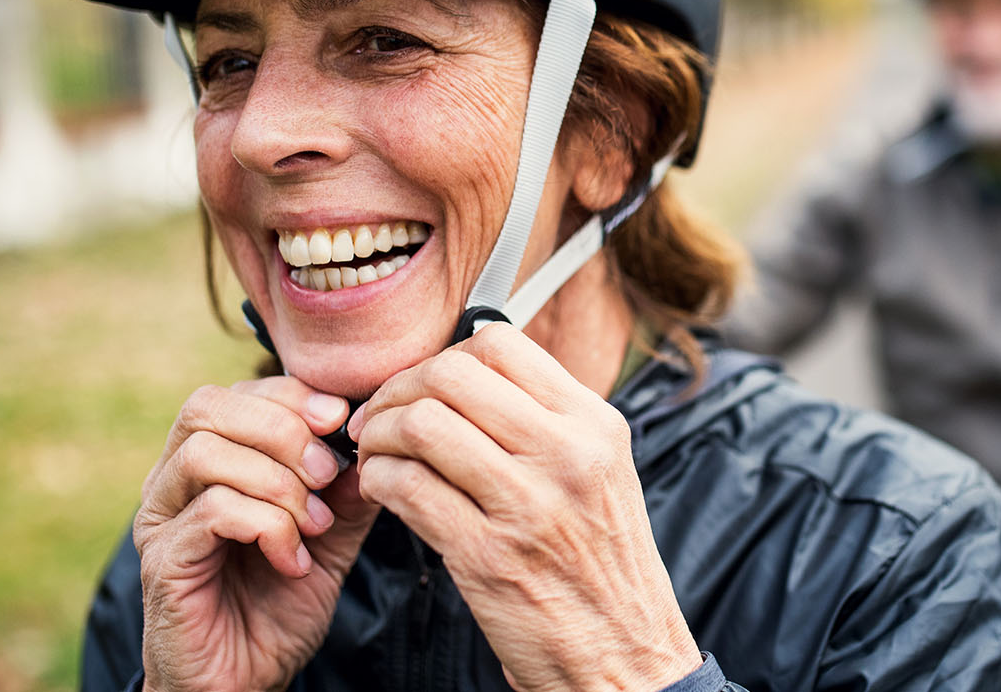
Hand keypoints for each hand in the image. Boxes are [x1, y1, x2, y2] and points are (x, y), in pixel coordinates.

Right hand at [132, 377, 380, 691]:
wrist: (246, 682)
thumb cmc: (279, 605)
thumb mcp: (330, 536)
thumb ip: (347, 487)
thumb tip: (378, 436)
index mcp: (209, 462)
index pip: (238, 392)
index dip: (292, 396)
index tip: (342, 422)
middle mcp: (172, 482)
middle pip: (208, 406)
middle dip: (283, 431)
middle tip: (327, 476)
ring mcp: (161, 520)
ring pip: (206, 453)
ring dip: (277, 482)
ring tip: (313, 524)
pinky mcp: (163, 562)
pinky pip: (212, 511)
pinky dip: (268, 526)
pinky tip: (294, 560)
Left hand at [348, 322, 700, 691]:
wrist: (625, 656)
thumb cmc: (601, 565)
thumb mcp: (599, 472)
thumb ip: (546, 421)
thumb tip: (466, 375)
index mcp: (594, 423)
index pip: (499, 343)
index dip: (443, 357)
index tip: (423, 387)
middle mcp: (566, 453)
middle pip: (451, 375)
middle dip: (398, 391)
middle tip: (380, 418)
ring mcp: (528, 503)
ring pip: (421, 425)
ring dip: (379, 435)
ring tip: (376, 455)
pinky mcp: (488, 555)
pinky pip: (407, 488)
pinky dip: (378, 480)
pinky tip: (382, 490)